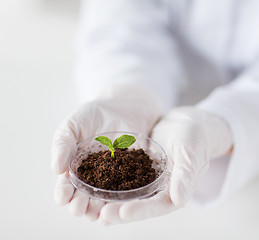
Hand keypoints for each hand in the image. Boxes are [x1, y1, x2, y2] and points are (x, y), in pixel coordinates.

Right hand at [52, 84, 159, 220]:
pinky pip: (130, 189)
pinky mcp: (134, 174)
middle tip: (79, 208)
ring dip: (100, 207)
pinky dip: (126, 198)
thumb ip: (62, 144)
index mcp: (76, 169)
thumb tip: (55, 169)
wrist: (124, 107)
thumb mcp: (73, 125)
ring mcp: (115, 177)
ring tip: (97, 212)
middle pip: (85, 197)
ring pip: (106, 198)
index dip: (63, 193)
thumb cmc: (94, 115)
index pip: (67, 186)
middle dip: (80, 205)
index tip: (63, 198)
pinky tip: (122, 203)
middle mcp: (94, 178)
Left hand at [99, 106, 232, 222]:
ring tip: (91, 206)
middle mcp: (160, 191)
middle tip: (101, 214)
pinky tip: (92, 183)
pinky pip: (122, 179)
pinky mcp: (138, 170)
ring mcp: (148, 182)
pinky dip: (108, 183)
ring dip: (111, 202)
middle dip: (119, 211)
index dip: (140, 211)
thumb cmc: (194, 137)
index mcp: (176, 192)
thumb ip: (186, 174)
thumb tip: (179, 200)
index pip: (158, 206)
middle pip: (139, 205)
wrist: (188, 123)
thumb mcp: (191, 152)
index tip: (122, 213)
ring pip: (128, 196)